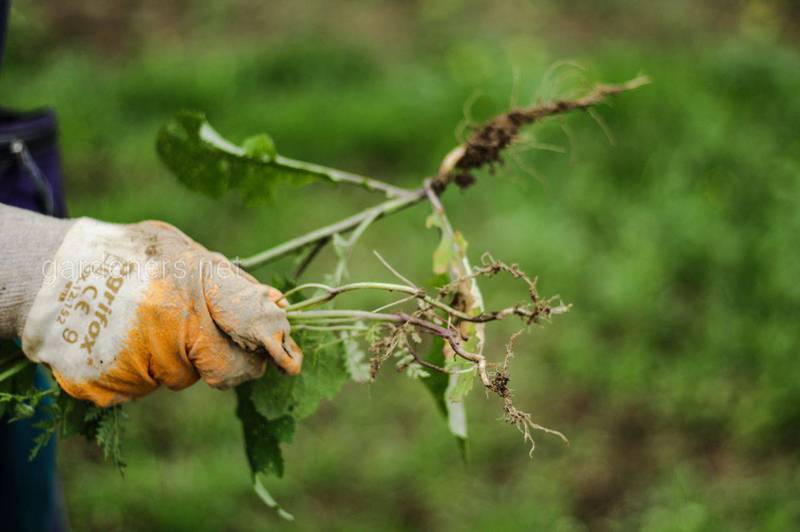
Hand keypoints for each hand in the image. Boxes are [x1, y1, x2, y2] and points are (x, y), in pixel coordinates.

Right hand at [21, 218, 301, 406]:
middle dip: (226, 361)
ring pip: (181, 378)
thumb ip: (227, 278)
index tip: (291, 360)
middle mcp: (174, 325)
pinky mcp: (112, 386)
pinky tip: (118, 342)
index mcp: (195, 283)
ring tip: (139, 325)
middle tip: (201, 340)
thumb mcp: (179, 249)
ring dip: (171, 360)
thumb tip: (276, 304)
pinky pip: (144, 388)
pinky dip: (137, 370)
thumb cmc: (124, 257)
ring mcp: (142, 360)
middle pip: (227, 368)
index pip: (253, 323)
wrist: (47, 274)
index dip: (274, 342)